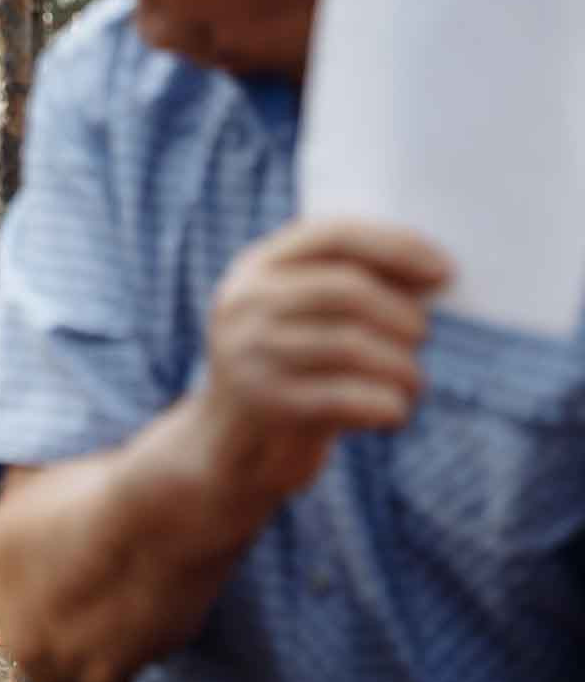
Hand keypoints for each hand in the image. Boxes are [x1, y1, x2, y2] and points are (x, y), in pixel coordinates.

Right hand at [192, 218, 449, 501]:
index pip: (333, 235)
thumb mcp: (305, 318)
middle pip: (346, 289)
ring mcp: (247, 353)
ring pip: (351, 344)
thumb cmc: (297, 370)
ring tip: (413, 381)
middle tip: (422, 337)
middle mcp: (244, 304)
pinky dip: (385, 404)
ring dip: (401, 365)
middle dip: (401, 313)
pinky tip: (395, 412)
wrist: (237, 445)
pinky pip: (345, 397)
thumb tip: (436, 276)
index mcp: (256, 267)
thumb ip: (350, 288)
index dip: (397, 247)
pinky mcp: (263, 403)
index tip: (445, 272)